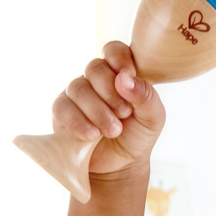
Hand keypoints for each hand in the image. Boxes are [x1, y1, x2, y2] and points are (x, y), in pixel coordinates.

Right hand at [52, 41, 165, 174]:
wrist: (121, 164)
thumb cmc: (138, 136)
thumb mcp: (153, 118)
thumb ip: (146, 96)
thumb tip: (124, 78)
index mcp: (120, 74)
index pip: (114, 50)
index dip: (119, 58)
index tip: (128, 76)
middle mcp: (96, 80)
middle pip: (94, 68)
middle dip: (110, 92)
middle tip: (124, 113)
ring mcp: (77, 94)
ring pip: (78, 88)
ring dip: (98, 111)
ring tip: (113, 131)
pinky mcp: (62, 112)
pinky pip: (63, 108)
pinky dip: (79, 122)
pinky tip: (93, 135)